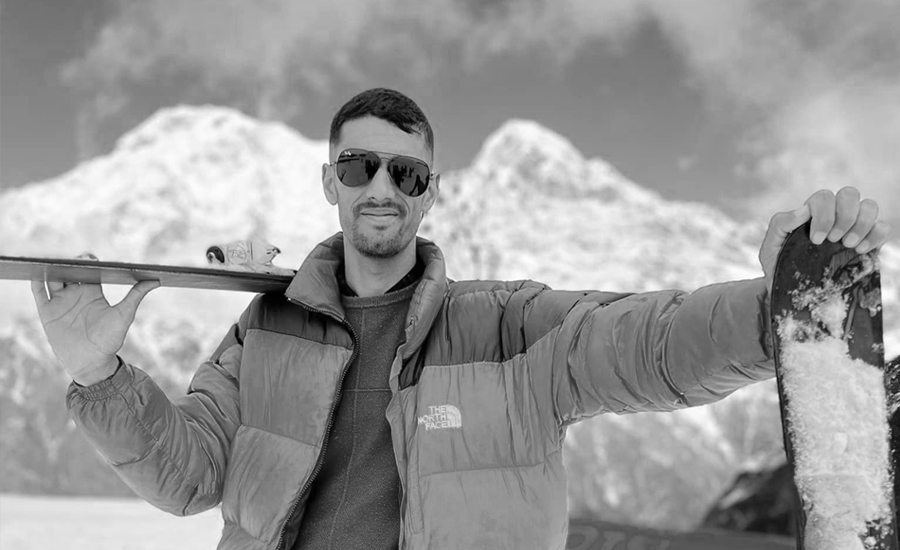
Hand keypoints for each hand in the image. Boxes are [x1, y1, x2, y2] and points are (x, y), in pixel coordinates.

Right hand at [30, 255, 158, 384]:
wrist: (91, 362)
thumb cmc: (110, 340)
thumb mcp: (124, 315)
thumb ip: (136, 296)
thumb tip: (156, 280)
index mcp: (94, 292)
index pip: (90, 270)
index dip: (89, 261)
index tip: (91, 257)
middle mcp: (76, 294)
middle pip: (70, 270)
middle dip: (71, 262)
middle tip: (75, 259)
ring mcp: (60, 302)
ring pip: (53, 278)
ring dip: (52, 268)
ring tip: (53, 261)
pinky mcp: (47, 312)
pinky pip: (39, 292)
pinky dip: (36, 281)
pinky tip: (36, 272)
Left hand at [759, 187, 891, 293]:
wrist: (789, 291)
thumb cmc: (779, 266)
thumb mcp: (770, 245)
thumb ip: (780, 224)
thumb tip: (803, 210)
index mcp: (811, 213)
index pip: (824, 197)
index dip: (824, 214)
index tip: (816, 240)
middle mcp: (834, 216)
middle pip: (849, 194)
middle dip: (844, 216)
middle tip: (834, 240)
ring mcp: (853, 228)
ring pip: (869, 206)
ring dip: (861, 224)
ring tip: (848, 245)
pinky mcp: (868, 244)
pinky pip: (883, 228)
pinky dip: (876, 235)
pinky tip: (860, 251)